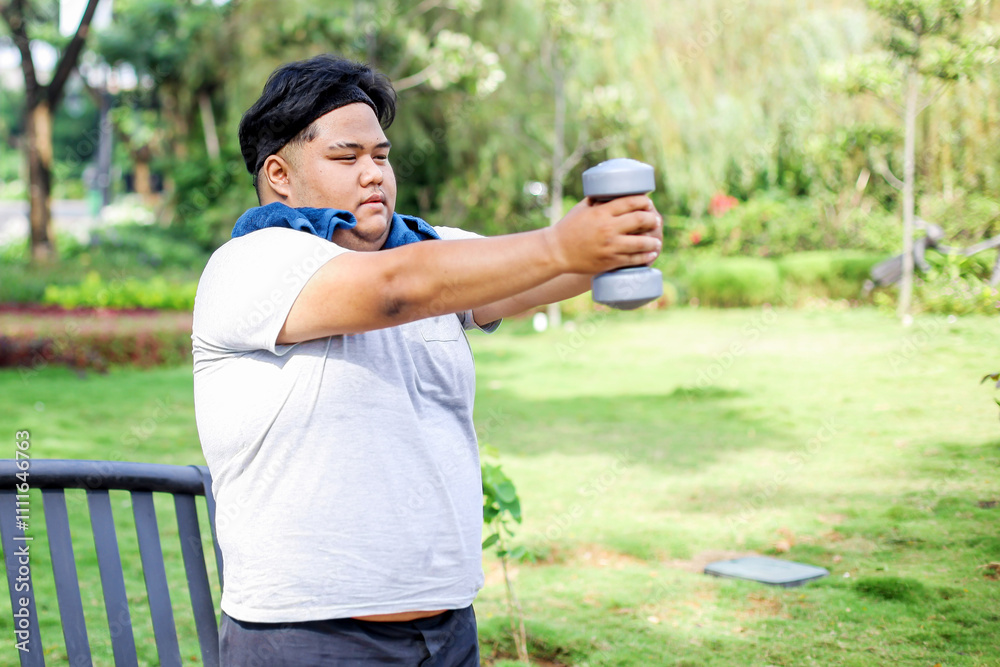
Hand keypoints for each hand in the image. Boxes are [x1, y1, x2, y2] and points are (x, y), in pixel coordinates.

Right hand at [545, 195, 662, 273]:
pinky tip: (651, 254)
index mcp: (601, 212)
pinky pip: (633, 259)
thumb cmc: (568, 227)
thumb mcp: (582, 208)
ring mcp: (610, 246)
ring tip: (656, 241)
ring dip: (652, 241)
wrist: (556, 251)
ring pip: (640, 242)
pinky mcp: (609, 261)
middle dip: (652, 219)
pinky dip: (645, 257)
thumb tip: (613, 191)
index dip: (644, 201)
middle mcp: (608, 228)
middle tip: (656, 221)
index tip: (649, 202)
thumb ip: (598, 200)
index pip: (630, 202)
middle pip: (640, 220)